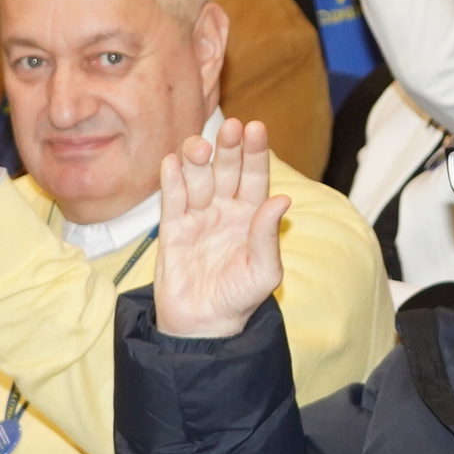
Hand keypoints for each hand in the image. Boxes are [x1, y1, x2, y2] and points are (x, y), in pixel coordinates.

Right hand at [153, 119, 288, 339]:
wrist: (203, 325)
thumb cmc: (239, 298)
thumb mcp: (264, 271)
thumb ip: (268, 235)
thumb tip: (282, 198)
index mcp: (251, 216)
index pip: (255, 177)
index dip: (255, 153)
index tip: (255, 128)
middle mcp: (225, 209)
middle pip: (226, 170)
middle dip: (228, 148)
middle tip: (230, 127)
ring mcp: (198, 217)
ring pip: (198, 179)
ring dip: (198, 160)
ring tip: (200, 147)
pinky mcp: (173, 229)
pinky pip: (172, 200)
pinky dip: (171, 180)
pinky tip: (172, 162)